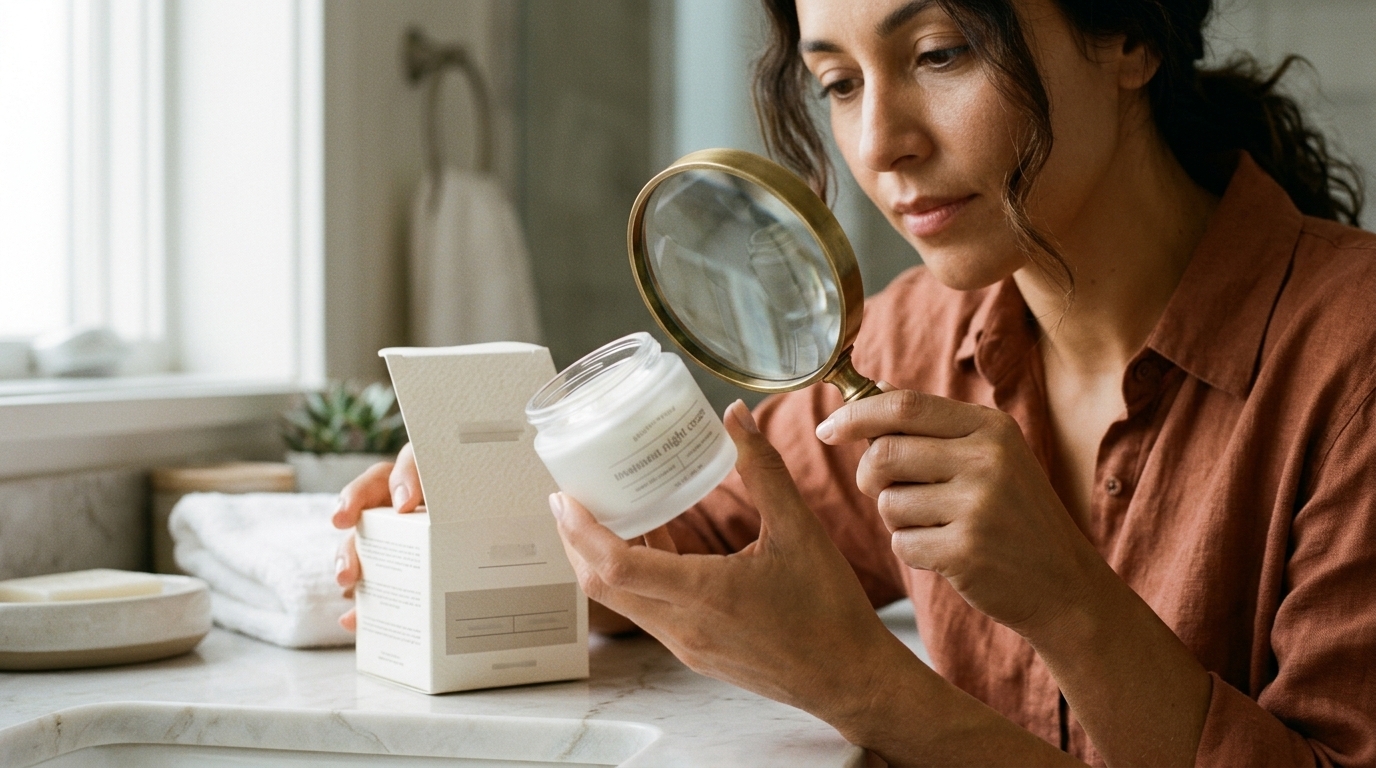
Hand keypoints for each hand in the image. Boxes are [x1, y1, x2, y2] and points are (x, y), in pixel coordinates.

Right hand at [327, 442, 638, 634]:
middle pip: (378, 489)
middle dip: (356, 501)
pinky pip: (377, 584)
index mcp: (454, 475)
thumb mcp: (537, 512)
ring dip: (350, 552)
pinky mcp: (407, 572)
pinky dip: (362, 605)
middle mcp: (426, 499)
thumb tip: (559, 502)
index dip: (407, 473)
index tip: (406, 501)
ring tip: (348, 580)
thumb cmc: (537, 523)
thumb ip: (541, 500)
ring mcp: (410, 535)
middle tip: (345, 522)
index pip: (420, 457)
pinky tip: (352, 622)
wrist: (546, 566)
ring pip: (367, 535)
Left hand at [551, 401, 924, 725]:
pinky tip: (656, 541)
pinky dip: (638, 575)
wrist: (849, 679)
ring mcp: (687, 644)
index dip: (579, 530)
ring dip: (605, 559)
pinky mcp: (696, 651)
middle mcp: (683, 627)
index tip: (563, 497)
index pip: (615, 565)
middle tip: (570, 499)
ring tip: (607, 513)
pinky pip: (649, 611)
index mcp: (703, 595)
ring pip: (623, 600)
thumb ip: (763, 470)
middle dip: (575, 542)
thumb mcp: (800, 530)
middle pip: (601, 586)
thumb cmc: (829, 613)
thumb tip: (736, 417)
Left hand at [816, 390, 1102, 637]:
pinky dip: (913, 550)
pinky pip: (902, 543)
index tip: (827, 429)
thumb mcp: (992, 456)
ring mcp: (978, 506)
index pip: (904, 406)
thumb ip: (933, 424)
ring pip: (888, 502)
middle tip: (883, 490)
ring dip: (897, 518)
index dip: (856, 415)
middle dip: (869, 475)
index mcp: (991, 428)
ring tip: (937, 525)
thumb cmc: (1016, 516)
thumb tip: (875, 387)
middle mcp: (987, 460)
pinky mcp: (966, 551)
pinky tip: (947, 553)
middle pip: (885, 453)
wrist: (1065, 584)